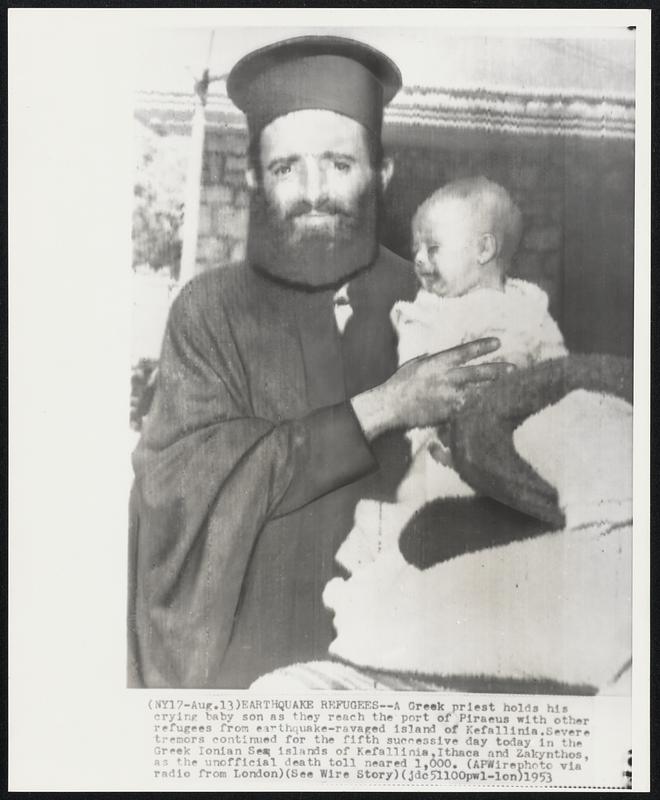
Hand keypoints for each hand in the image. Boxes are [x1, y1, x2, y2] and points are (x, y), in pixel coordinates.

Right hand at [351, 338, 514, 439]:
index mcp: (438, 363)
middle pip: (478, 373)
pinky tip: (494, 408)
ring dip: (494, 391)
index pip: (465, 352)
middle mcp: (446, 378)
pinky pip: (469, 410)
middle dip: (497, 370)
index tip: (498, 342)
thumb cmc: (400, 384)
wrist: (392, 406)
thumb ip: (433, 360)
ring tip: (510, 389)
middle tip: (514, 369)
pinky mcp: (448, 413)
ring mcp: (449, 397)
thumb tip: (443, 356)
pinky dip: (481, 408)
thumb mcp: (416, 364)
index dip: (482, 346)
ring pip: (478, 392)